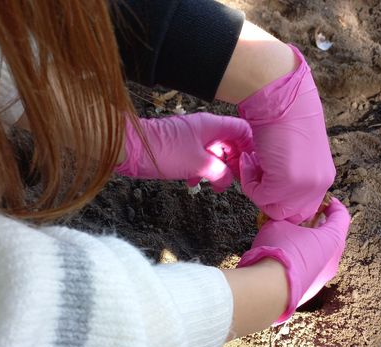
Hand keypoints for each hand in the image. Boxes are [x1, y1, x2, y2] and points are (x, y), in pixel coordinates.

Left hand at [117, 113, 253, 191]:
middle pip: (229, 143)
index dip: (249, 147)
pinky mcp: (181, 149)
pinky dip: (200, 171)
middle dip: (232, 163)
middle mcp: (204, 129)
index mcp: (212, 126)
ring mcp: (191, 138)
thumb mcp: (198, 164)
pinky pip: (198, 159)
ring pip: (213, 153)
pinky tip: (192, 183)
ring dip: (215, 170)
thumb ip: (219, 172)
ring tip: (214, 186)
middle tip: (232, 181)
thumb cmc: (163, 151)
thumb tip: (229, 181)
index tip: (249, 166)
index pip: (241, 130)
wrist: (131, 149)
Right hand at [237, 44, 334, 223]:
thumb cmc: (286, 118)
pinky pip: (259, 195)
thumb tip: (276, 194)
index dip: (279, 199)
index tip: (265, 180)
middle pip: (286, 213)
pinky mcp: (286, 182)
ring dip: (256, 187)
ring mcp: (304, 185)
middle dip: (266, 197)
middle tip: (257, 172)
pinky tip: (250, 157)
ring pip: (270, 207)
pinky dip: (248, 179)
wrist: (282, 97)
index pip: (300, 209)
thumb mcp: (299, 155)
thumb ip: (295, 177)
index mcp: (324, 178)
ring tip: (253, 162)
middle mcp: (319, 184)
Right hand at [238, 198, 349, 323]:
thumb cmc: (280, 250)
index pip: (341, 216)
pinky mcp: (311, 290)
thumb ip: (286, 218)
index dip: (334, 205)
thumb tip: (283, 219)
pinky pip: (311, 270)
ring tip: (293, 239)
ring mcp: (323, 278)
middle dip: (320, 226)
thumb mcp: (278, 223)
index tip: (325, 201)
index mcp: (333, 240)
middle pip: (332, 237)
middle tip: (306, 219)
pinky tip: (287, 258)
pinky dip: (303, 261)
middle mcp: (333, 260)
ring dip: (311, 245)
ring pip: (322, 255)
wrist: (270, 288)